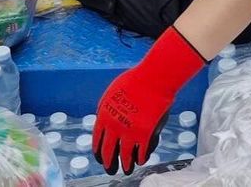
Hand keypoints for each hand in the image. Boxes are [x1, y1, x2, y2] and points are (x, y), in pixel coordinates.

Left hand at [94, 28, 205, 173]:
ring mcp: (130, 132)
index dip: (98, 152)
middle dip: (109, 164)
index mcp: (104, 116)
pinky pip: (142, 152)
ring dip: (125, 165)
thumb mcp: (112, 93)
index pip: (97, 140)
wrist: (153, 79)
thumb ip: (107, 109)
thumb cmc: (134, 81)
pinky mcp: (146, 135)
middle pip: (108, 152)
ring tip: (126, 170)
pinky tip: (141, 160)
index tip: (99, 158)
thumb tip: (104, 121)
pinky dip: (141, 158)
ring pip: (125, 156)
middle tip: (110, 170)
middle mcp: (115, 127)